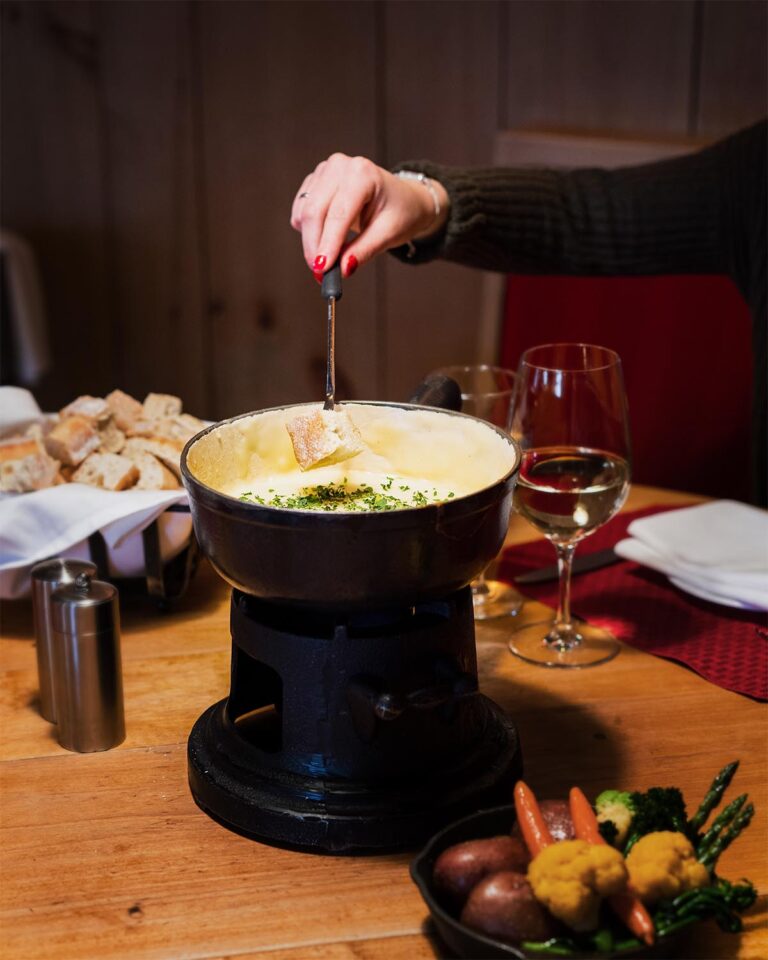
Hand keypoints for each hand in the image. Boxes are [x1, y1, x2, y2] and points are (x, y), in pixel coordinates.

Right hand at [290, 153, 447, 277]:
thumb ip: (364, 251)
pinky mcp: (314, 181)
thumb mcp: (389, 234)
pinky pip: (300, 211)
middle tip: (320, 273)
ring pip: (303, 213)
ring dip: (311, 240)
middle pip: (314, 212)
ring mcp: (324, 171)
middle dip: (314, 246)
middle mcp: (339, 167)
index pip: (338, 214)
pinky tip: (325, 236)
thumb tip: (343, 269)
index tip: (322, 269)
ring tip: (331, 255)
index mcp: (362, 174)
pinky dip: (307, 230)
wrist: (401, 199)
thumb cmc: (398, 212)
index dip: (328, 244)